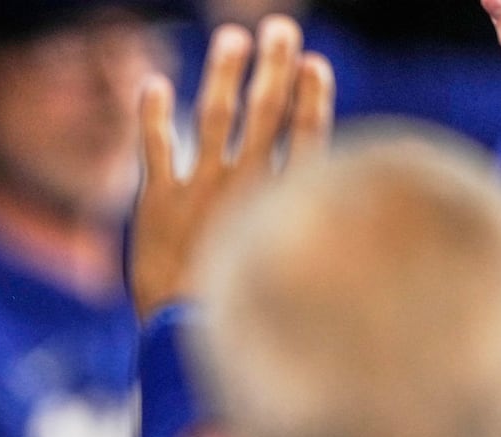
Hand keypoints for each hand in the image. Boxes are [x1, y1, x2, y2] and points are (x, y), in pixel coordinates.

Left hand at [130, 15, 333, 316]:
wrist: (190, 342)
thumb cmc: (245, 325)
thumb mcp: (292, 291)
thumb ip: (307, 253)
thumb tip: (346, 249)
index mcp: (285, 206)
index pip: (308, 138)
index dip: (311, 98)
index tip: (313, 65)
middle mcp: (246, 189)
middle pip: (266, 114)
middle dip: (273, 68)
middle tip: (279, 27)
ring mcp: (202, 191)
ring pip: (216, 117)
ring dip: (224, 74)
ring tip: (232, 38)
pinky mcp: (158, 204)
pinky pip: (156, 147)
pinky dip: (154, 115)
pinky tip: (153, 84)